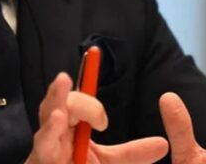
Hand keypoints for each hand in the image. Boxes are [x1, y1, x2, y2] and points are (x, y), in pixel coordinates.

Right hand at [25, 72, 168, 163]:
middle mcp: (56, 136)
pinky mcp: (43, 162)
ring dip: (55, 101)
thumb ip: (133, 153)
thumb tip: (163, 144)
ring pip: (48, 119)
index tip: (93, 52)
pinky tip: (58, 118)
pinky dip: (49, 132)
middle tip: (73, 76)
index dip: (84, 77)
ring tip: (63, 82)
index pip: (77, 98)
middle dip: (70, 92)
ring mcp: (46, 150)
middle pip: (61, 105)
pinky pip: (43, 146)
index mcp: (71, 129)